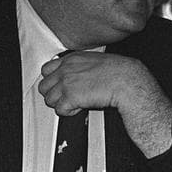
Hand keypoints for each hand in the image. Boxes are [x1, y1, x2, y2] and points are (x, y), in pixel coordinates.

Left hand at [39, 51, 171, 156]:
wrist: (127, 81)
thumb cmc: (119, 72)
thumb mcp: (97, 60)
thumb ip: (81, 66)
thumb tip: (77, 73)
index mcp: (72, 59)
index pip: (47, 69)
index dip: (52, 80)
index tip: (58, 86)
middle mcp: (66, 70)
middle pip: (44, 86)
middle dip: (54, 94)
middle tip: (66, 98)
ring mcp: (66, 83)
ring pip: (49, 99)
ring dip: (60, 104)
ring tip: (74, 104)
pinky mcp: (70, 97)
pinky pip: (59, 110)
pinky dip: (68, 112)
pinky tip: (79, 108)